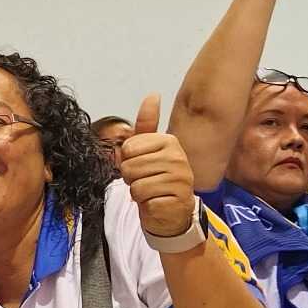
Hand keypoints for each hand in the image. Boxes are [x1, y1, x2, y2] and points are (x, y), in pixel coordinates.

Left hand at [119, 95, 196, 238]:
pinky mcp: (178, 199)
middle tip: (145, 181)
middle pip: (129, 166)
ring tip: (150, 191)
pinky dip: (146, 205)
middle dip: (130, 178)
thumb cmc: (156, 180)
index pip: (128, 148)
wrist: (171, 212)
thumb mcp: (148, 151)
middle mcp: (178, 157)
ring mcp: (180, 178)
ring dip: (137, 192)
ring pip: (136, 184)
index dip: (126, 161)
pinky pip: (145, 200)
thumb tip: (152, 95)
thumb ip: (146, 126)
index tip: (141, 166)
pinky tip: (157, 202)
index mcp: (169, 141)